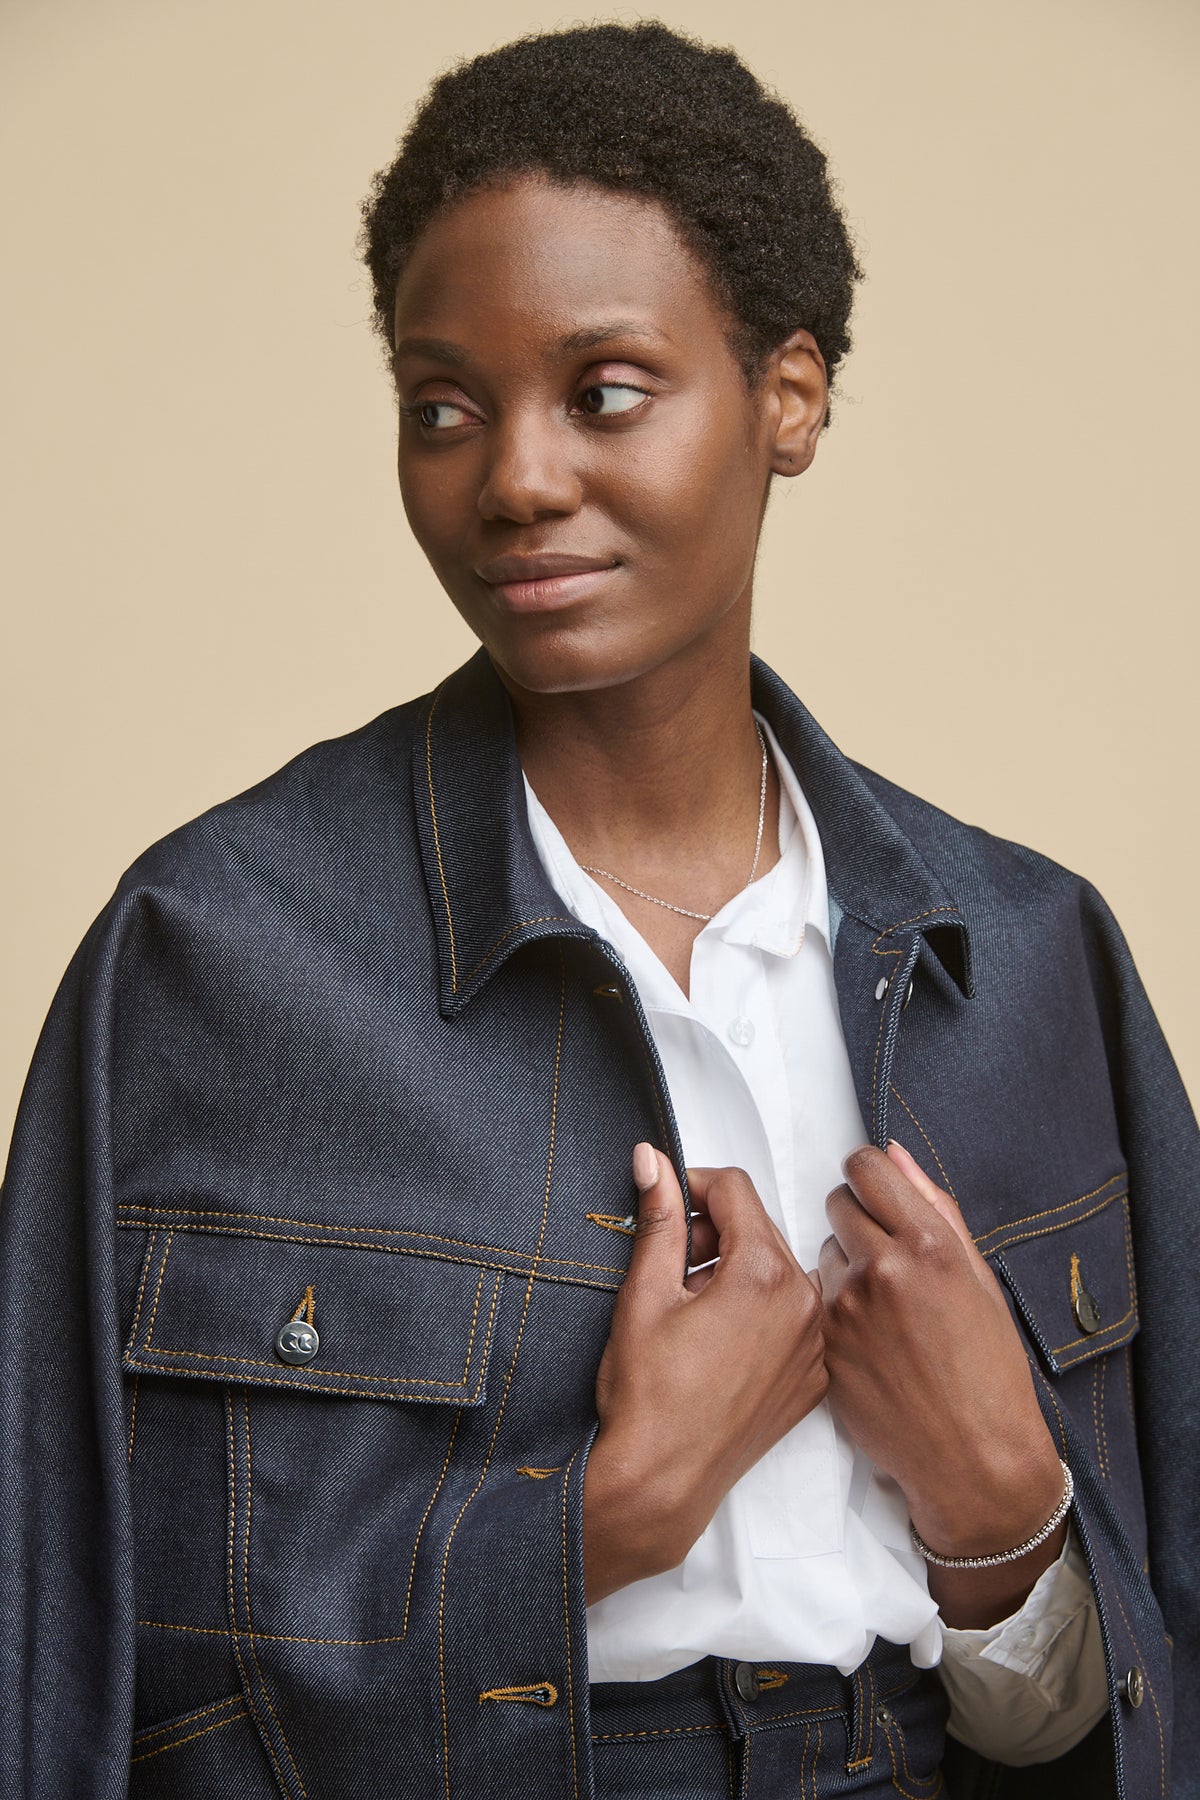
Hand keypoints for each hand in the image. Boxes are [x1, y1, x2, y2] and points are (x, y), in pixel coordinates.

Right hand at [582, 1145, 826, 1603]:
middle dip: (714, 1231)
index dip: (692, 1186)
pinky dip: (761, 1313)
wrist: (662, 1482)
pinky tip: (721, 1340)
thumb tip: (652, 1160)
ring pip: (779, 1272)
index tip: (667, 1203)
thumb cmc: (648, 1396)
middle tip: (672, 1264)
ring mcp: (815, 1346)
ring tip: (694, 1308)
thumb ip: (658, 1218)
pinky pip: (794, 1318)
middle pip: (760, 1228)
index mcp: (764, 1275)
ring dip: (738, 1271)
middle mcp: (804, 1305)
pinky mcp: (814, 1379)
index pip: (735, 1188)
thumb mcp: (645, 1293)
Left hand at [819, 1142, 1065, 1624]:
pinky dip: (836, 1307)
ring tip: (886, 1307)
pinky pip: (817, 1299)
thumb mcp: (980, 1280)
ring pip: (825, 1251)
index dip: (870, 1175)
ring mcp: (846, 1308)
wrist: (973, 1459)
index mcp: (930, 1244)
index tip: (877, 1192)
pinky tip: (871, 1338)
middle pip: (839, 1204)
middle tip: (888, 1254)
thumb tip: (896, 1155)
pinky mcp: (823, 1343)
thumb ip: (935, 1208)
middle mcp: (882, 1268)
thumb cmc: (989, 1372)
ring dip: (847, 1264)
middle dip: (859, 1218)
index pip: (867, 1167)